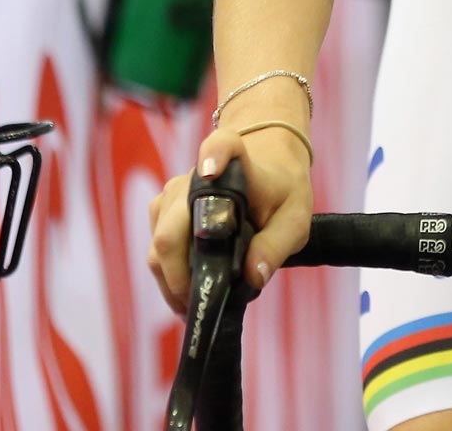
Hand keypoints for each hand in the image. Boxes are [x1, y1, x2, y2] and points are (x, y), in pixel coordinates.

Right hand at [147, 123, 313, 311]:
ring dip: (173, 281)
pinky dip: (170, 275)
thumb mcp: (295, 220)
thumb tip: (252, 276)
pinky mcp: (161, 212)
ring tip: (198, 306)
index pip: (222, 144)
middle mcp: (194, 177)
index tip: (210, 170)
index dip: (214, 153)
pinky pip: (156, 250)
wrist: (267, 172)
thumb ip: (276, 245)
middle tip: (202, 306)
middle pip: (172, 230)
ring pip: (158, 247)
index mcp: (236, 161)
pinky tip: (189, 294)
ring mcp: (172, 195)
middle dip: (180, 277)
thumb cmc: (282, 193)